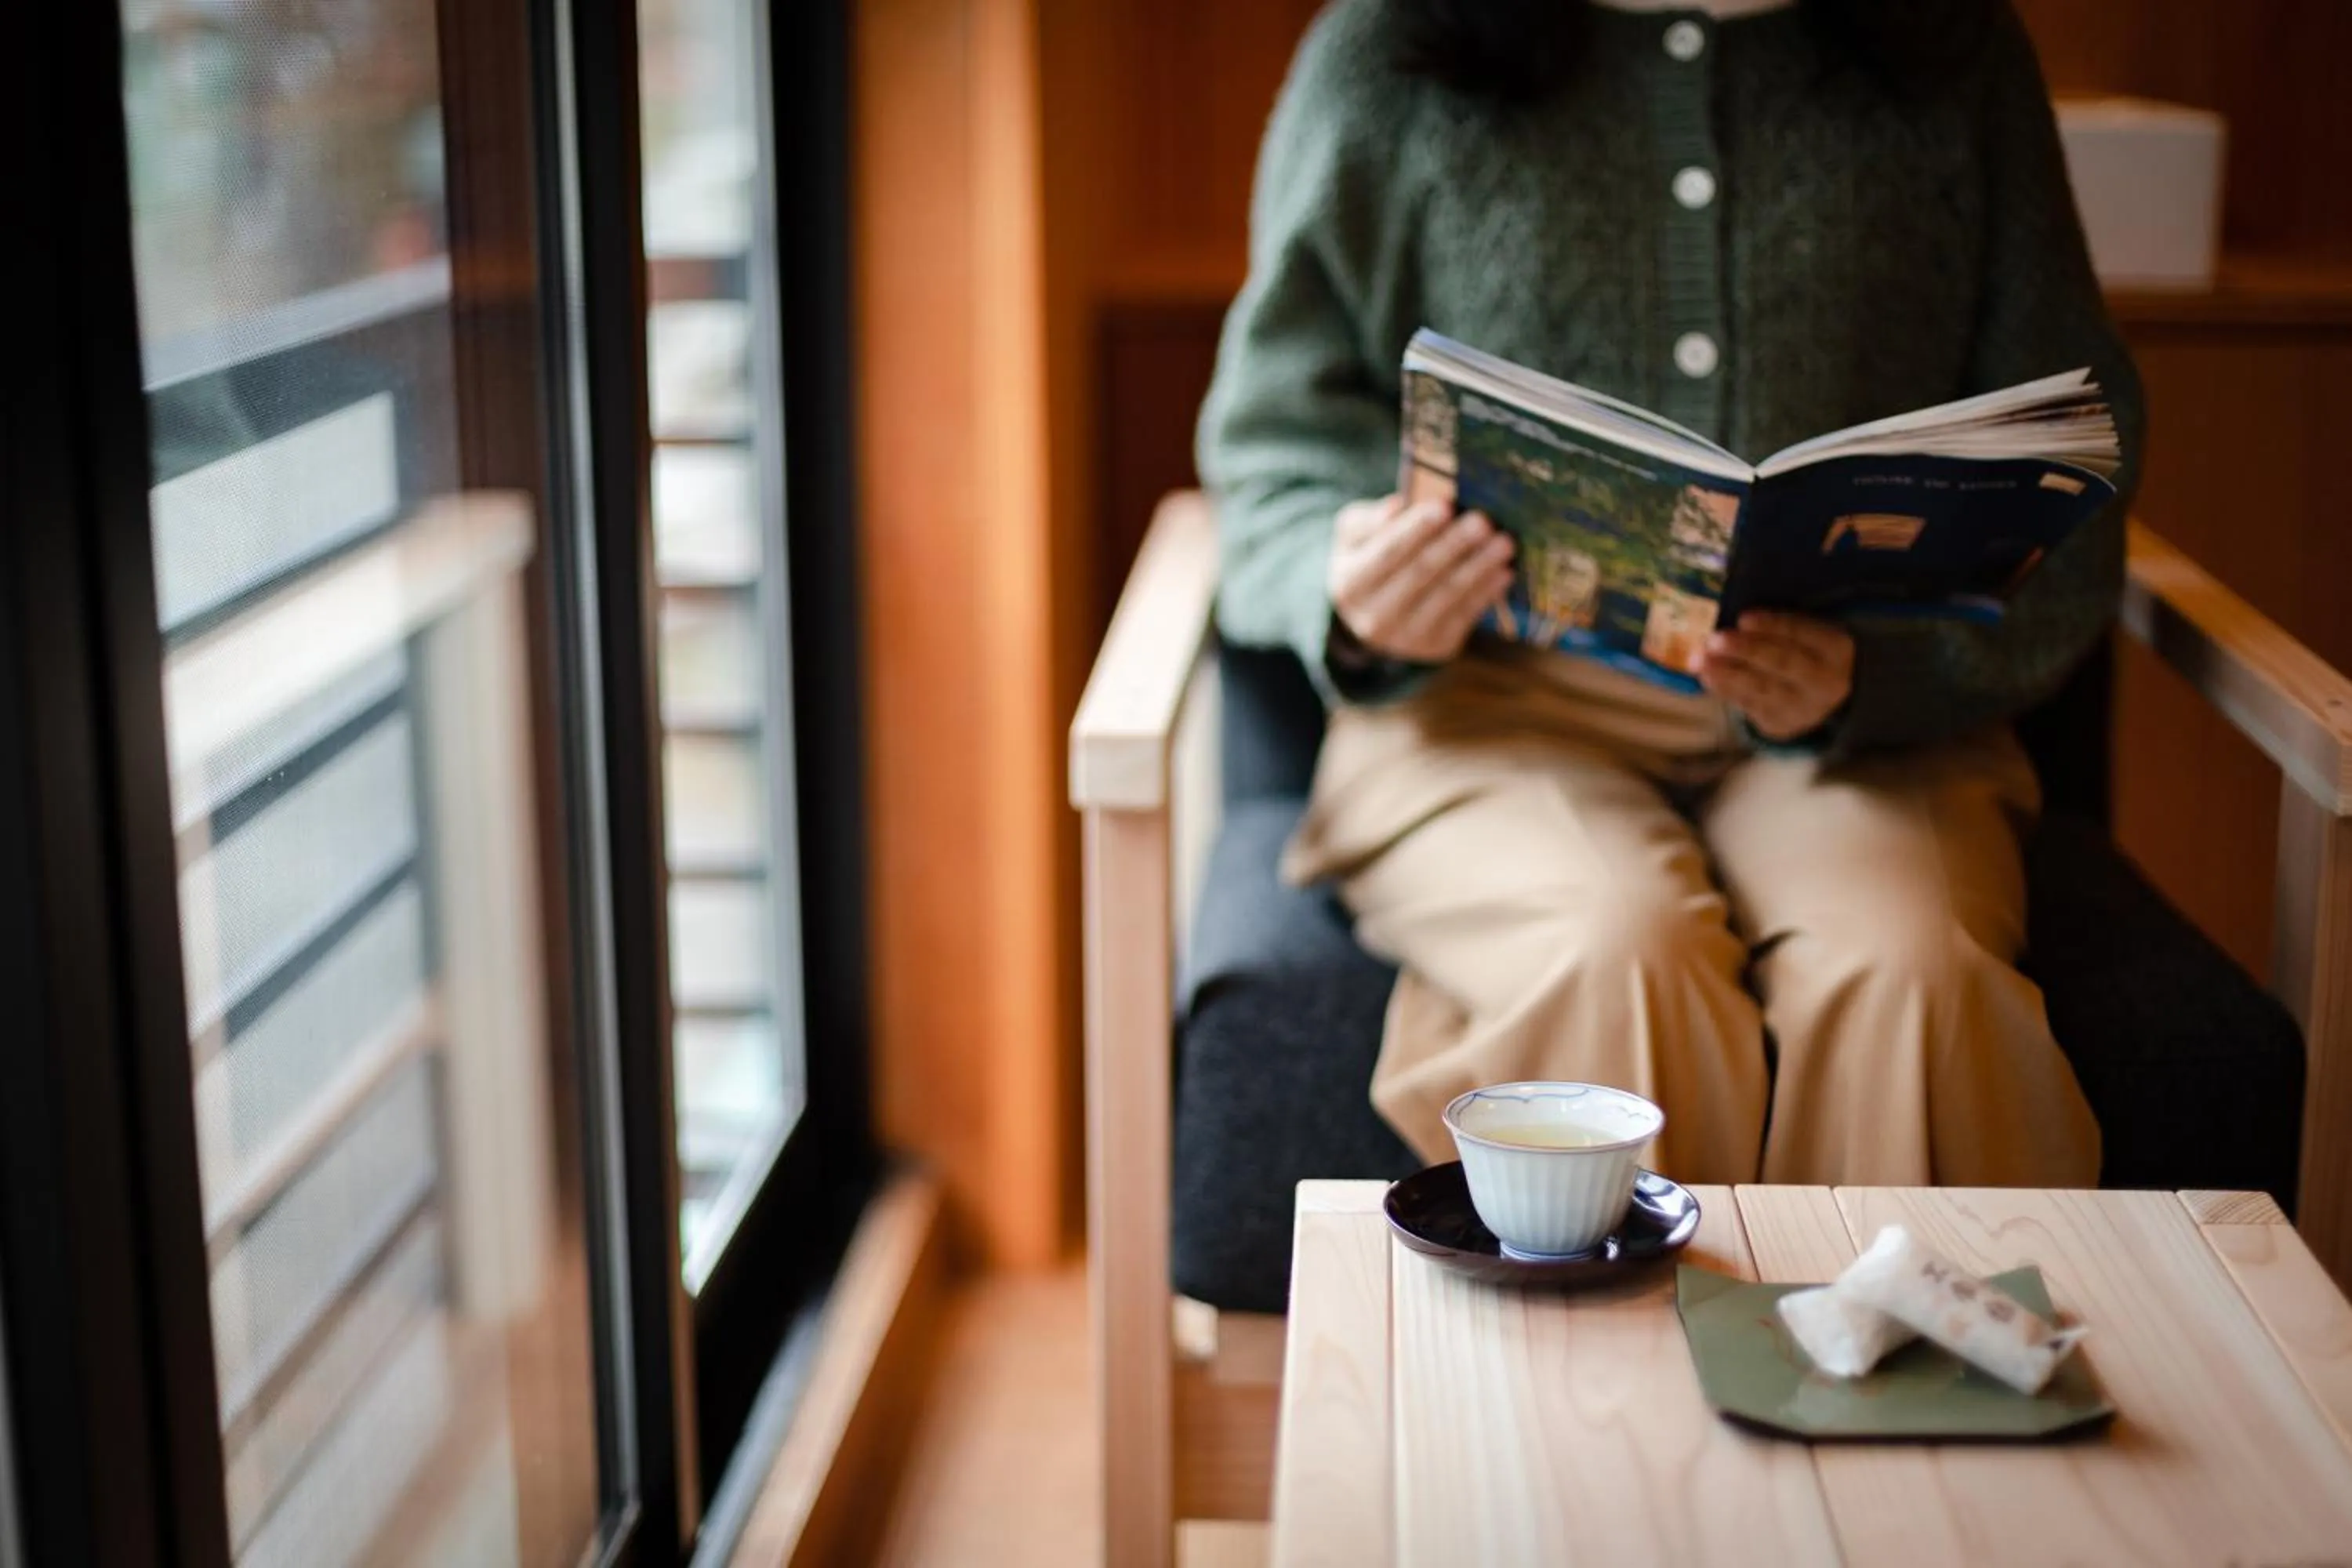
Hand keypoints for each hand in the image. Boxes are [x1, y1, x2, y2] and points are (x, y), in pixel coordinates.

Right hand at [1328, 495, 1513, 662]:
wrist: (1374, 618)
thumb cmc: (1368, 561)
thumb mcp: (1353, 539)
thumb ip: (1369, 520)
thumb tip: (1397, 506)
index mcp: (1350, 584)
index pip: (1386, 553)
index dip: (1415, 530)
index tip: (1444, 506)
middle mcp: (1375, 617)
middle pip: (1420, 575)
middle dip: (1453, 546)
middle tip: (1482, 521)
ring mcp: (1406, 638)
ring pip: (1447, 597)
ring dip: (1478, 568)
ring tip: (1503, 543)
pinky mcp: (1436, 647)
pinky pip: (1465, 616)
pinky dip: (1486, 592)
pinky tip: (1504, 571)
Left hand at [1691, 611, 1854, 740]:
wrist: (1818, 698)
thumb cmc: (1803, 651)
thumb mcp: (1806, 633)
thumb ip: (1778, 625)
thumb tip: (1735, 619)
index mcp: (1836, 649)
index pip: (1804, 633)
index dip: (1774, 626)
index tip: (1744, 618)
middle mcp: (1823, 681)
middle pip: (1783, 663)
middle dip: (1747, 650)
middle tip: (1715, 639)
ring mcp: (1802, 706)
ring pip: (1762, 687)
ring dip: (1727, 672)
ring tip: (1699, 659)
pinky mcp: (1780, 724)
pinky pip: (1750, 705)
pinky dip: (1725, 689)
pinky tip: (1706, 676)